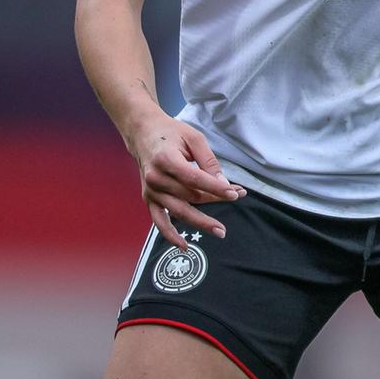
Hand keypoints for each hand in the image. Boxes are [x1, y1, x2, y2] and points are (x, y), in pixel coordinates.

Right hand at [126, 112, 245, 248]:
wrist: (142, 133)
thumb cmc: (171, 133)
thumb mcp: (194, 138)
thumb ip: (209, 161)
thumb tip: (223, 184)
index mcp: (166, 160)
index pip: (195, 179)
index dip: (216, 188)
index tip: (234, 193)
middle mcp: (155, 178)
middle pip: (190, 196)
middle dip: (216, 199)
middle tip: (237, 199)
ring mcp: (151, 191)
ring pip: (180, 210)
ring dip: (201, 221)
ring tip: (220, 230)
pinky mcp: (149, 199)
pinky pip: (159, 221)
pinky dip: (170, 234)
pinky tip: (184, 245)